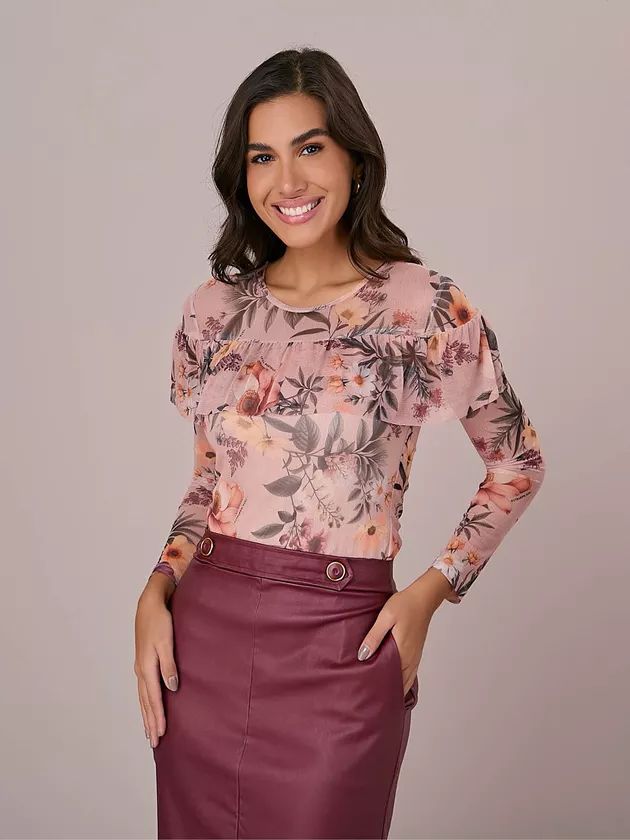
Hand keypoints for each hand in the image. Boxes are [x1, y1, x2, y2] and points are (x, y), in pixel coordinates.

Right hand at [134, 586, 178, 748]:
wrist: (150, 603)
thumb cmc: (160, 620)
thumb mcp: (166, 641)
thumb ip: (169, 665)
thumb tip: (172, 688)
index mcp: (146, 667)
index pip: (153, 698)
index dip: (157, 717)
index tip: (161, 735)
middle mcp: (141, 670)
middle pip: (145, 702)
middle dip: (150, 722)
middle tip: (154, 742)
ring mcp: (140, 666)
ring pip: (143, 697)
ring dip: (146, 714)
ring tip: (149, 731)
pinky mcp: (143, 662)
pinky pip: (143, 688)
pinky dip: (145, 701)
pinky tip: (148, 706)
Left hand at [357, 585, 434, 695]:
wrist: (423, 597)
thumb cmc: (404, 605)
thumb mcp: (385, 618)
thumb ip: (374, 637)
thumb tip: (363, 656)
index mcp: (403, 652)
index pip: (392, 680)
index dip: (382, 691)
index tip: (370, 698)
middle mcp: (411, 658)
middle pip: (400, 684)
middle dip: (388, 693)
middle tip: (372, 700)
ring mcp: (415, 656)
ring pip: (406, 679)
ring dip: (395, 687)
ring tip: (381, 695)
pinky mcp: (416, 651)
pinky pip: (410, 672)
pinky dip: (402, 679)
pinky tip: (393, 680)